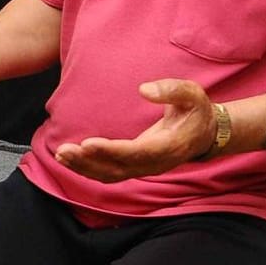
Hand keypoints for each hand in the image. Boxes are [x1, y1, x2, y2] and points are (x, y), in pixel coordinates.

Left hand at [54, 78, 217, 181]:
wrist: (204, 134)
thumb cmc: (196, 111)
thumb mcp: (193, 94)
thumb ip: (172, 90)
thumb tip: (144, 90)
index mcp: (169, 146)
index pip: (136, 152)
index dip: (111, 150)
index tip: (88, 143)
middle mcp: (155, 163)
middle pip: (118, 168)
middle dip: (89, 161)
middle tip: (64, 150)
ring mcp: (144, 168)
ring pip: (111, 174)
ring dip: (84, 167)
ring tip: (61, 155)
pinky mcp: (135, 167)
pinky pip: (109, 173)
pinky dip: (88, 169)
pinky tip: (69, 160)